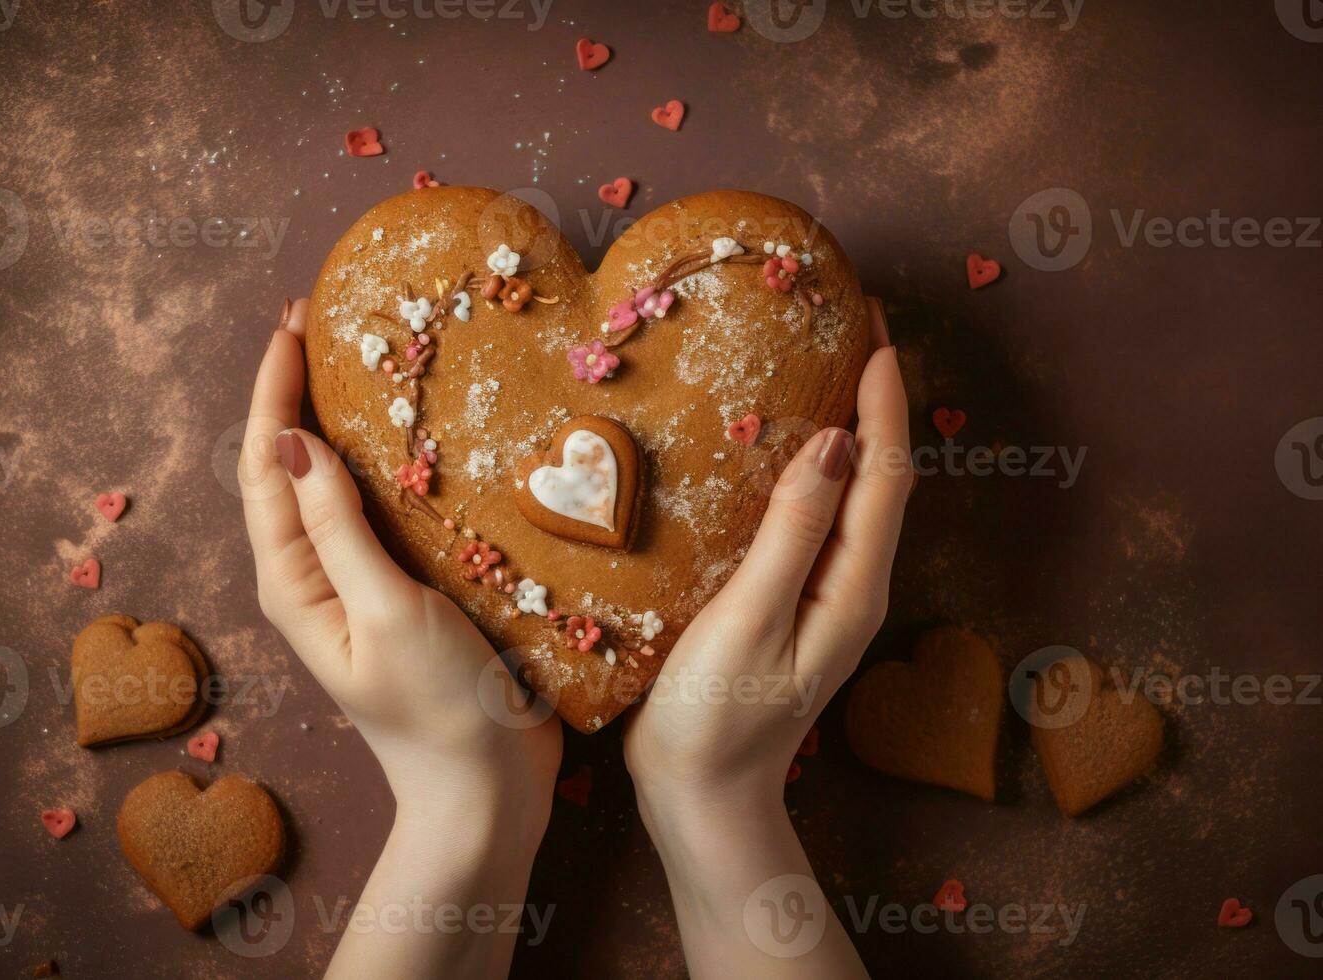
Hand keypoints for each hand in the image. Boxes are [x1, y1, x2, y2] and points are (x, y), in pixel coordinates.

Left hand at [240, 298, 561, 978]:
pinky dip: (391, 464)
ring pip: (338, 485)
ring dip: (344, 421)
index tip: (292, 324)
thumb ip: (339, 530)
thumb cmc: (437, 708)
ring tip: (365, 359)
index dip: (272, 392)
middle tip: (326, 321)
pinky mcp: (404, 590)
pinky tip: (419, 436)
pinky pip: (384, 511)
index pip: (266, 466)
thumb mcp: (385, 612)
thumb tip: (295, 441)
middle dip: (299, 393)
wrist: (485, 788)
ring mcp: (359, 583)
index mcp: (292, 580)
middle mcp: (314, 575)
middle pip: (291, 467)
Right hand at [624, 297, 906, 977]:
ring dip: (849, 426)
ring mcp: (827, 596)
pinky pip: (818, 517)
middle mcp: (854, 584)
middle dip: (876, 398)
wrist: (701, 798)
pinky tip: (781, 446)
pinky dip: (814, 467)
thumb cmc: (712, 718)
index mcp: (853, 586)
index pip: (884, 474)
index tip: (871, 329)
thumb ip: (792, 532)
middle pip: (881, 476)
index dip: (883, 398)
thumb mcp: (749, 621)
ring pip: (853, 494)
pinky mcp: (794, 601)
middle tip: (850, 325)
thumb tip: (832, 441)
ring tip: (823, 365)